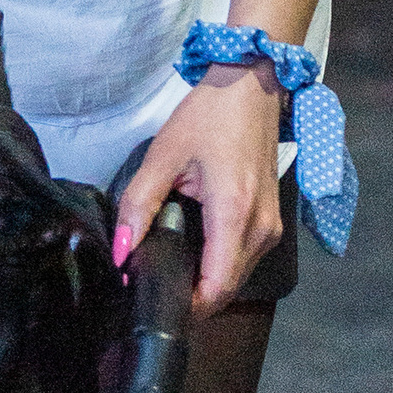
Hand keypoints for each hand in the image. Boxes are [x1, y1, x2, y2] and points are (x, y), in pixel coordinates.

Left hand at [113, 63, 287, 311]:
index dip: (187, 306)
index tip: (155, 304)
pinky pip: (245, 259)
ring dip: (208, 283)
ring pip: (238, 277)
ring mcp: (272, 226)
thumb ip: (137, 206)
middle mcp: (261, 228)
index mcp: (234, 214)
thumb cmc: (209, 116)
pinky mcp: (272, 220)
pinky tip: (193, 253)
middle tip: (154, 289)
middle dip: (193, 298)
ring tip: (169, 272)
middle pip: (227, 289)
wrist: (251, 85)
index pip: (217, 287)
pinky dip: (221, 265)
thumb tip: (120, 251)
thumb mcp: (163, 157)